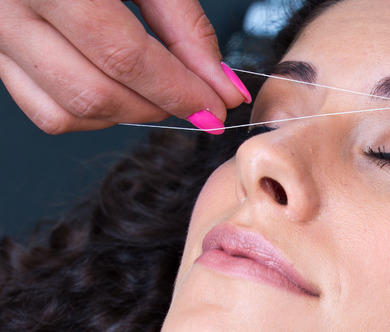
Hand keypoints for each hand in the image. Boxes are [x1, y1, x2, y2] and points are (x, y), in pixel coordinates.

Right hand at [0, 0, 252, 134]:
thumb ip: (184, 24)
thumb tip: (219, 85)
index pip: (124, 57)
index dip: (178, 90)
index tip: (217, 105)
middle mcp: (10, 10)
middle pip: (96, 93)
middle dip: (159, 107)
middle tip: (196, 99)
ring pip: (68, 112)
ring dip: (128, 114)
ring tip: (159, 91)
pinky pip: (45, 110)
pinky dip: (93, 114)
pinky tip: (120, 89)